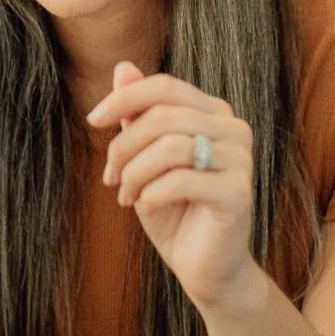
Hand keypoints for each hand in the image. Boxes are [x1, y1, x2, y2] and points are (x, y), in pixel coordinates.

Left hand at [90, 63, 260, 311]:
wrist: (205, 268)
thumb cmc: (174, 209)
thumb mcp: (145, 158)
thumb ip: (139, 114)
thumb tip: (124, 67)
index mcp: (214, 112)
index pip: (165, 86)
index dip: (124, 98)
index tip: (93, 120)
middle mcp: (233, 128)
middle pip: (163, 115)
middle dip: (124, 146)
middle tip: (110, 177)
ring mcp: (241, 160)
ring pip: (171, 146)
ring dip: (135, 172)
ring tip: (126, 195)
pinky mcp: (239, 193)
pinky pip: (182, 180)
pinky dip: (152, 194)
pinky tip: (146, 207)